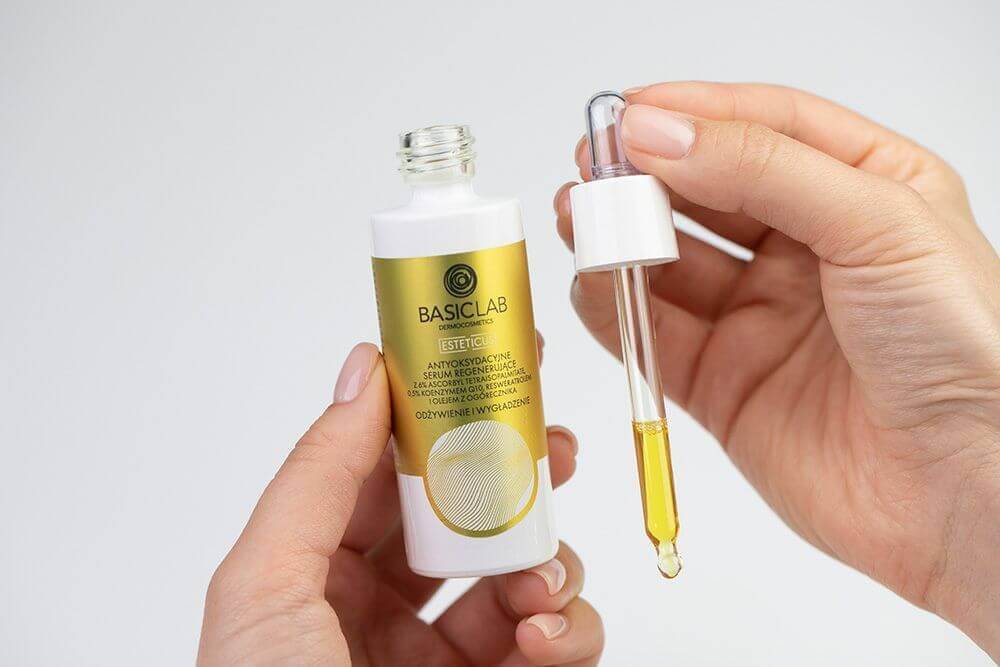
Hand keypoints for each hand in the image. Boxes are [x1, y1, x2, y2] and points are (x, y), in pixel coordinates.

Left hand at [198, 341, 602, 665]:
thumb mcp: (266, 587)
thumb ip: (319, 473)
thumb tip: (365, 371)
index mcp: (317, 569)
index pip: (388, 467)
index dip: (437, 412)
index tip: (487, 363)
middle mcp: (382, 607)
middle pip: (466, 512)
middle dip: (513, 475)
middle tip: (550, 445)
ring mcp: (444, 655)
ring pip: (520, 572)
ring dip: (546, 557)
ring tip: (540, 577)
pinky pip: (555, 642)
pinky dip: (567, 626)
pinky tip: (545, 632)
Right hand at [555, 82, 999, 657]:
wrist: (963, 496)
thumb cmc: (965, 353)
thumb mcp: (878, 223)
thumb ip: (763, 169)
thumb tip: (662, 132)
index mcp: (863, 190)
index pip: (764, 127)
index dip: (693, 113)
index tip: (630, 111)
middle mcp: (808, 250)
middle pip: (705, 192)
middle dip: (645, 177)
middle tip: (595, 170)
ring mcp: (762, 318)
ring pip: (669, 264)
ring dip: (621, 241)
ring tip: (582, 224)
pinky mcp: (726, 382)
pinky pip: (654, 336)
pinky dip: (615, 310)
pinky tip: (594, 287)